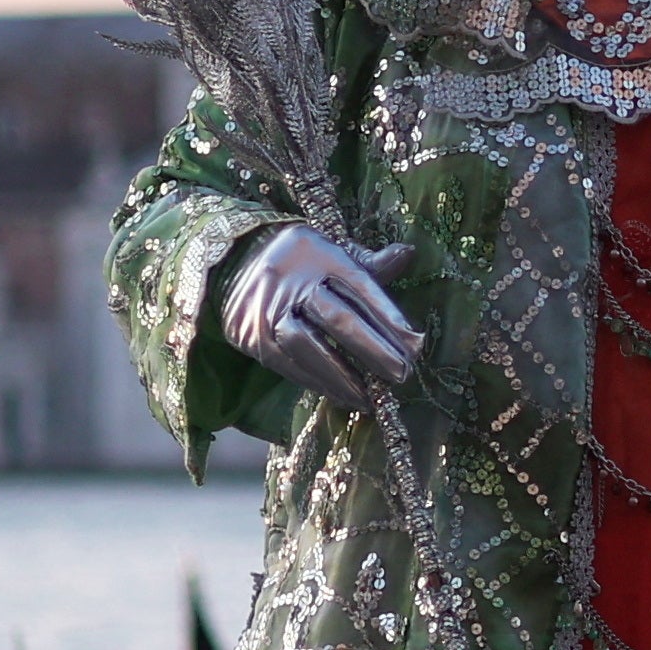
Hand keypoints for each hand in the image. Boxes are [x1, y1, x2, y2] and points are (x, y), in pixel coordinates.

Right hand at [220, 224, 422, 409]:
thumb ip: (369, 262)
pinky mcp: (252, 336)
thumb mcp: (332, 250)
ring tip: (371, 399)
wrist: (235, 261)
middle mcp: (292, 280)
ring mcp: (268, 309)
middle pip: (337, 317)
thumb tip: (408, 254)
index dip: (388, 315)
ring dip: (343, 377)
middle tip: (403, 374)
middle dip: (373, 349)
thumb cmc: (301, 260)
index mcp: (320, 254)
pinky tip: (343, 397)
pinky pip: (288, 365)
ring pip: (309, 346)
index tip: (415, 344)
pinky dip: (318, 383)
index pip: (360, 285)